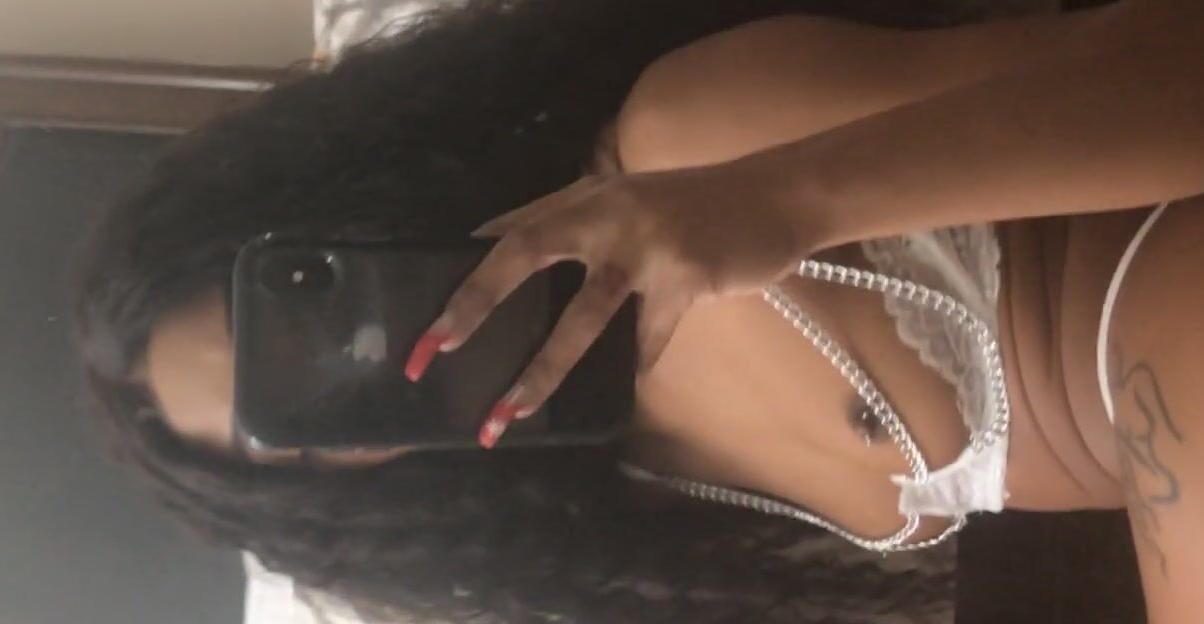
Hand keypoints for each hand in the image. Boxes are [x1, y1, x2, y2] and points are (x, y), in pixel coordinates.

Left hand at [403, 157, 815, 447]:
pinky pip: (651, 338)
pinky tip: (630, 386)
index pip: (508, 234)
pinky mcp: (685, 276)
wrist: (775, 196)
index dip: (466, 274)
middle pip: (524, 254)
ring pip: (582, 318)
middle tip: (434, 351)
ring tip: (511, 412)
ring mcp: (644, 246)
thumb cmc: (693, 205)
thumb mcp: (625, 201)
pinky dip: (638, 364)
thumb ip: (569, 221)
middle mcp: (604, 214)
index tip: (428, 322)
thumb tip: (496, 242)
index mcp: (583, 198)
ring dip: (542, 370)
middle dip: (475, 304)